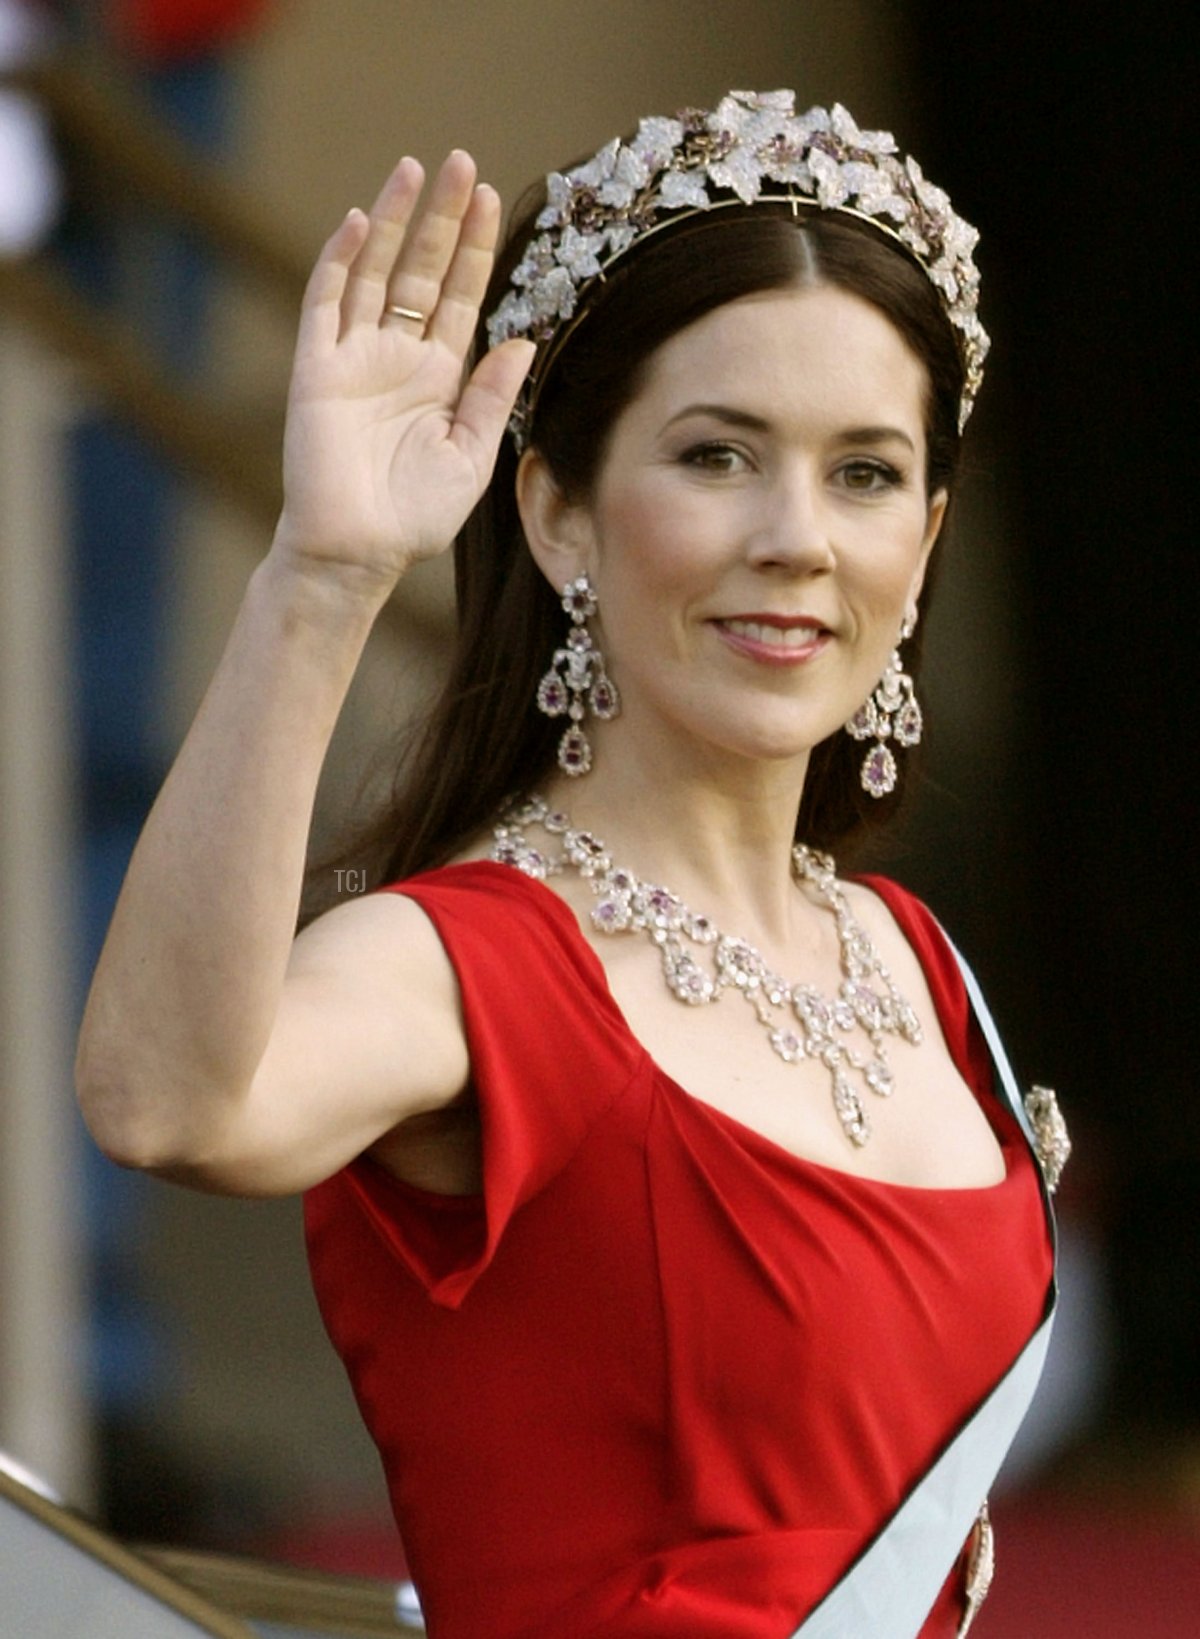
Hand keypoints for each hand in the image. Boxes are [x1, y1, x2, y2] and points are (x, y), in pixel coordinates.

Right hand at [271, 150, 533, 597]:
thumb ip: (493, 397)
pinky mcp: (316, 369)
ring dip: (394, 222)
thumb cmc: (415, 517)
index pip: (460, 295)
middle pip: (422, 270)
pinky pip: (326, 304)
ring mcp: (353, 358)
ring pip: (374, 272)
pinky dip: (340, 262)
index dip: (476, 248)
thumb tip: (523, 340)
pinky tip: (361, 223)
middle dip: (441, 218)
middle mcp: (396, 356)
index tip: (491, 197)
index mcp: (438, 376)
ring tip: (414, 170)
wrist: (357, 553)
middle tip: (459, 162)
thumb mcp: (471, 455)